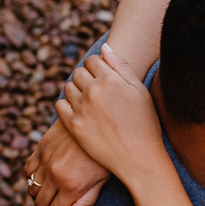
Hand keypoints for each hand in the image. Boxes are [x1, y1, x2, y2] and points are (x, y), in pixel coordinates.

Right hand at [23, 120, 110, 205]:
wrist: (103, 118)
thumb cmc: (110, 154)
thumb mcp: (102, 181)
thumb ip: (85, 204)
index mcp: (71, 186)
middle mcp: (55, 174)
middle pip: (40, 204)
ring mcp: (46, 159)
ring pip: (32, 188)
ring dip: (36, 199)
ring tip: (44, 205)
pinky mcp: (42, 146)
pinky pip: (29, 168)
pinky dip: (31, 179)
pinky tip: (39, 183)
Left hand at [54, 44, 164, 187]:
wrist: (139, 158)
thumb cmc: (145, 124)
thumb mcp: (139, 91)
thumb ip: (121, 66)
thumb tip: (104, 47)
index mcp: (111, 79)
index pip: (92, 60)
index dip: (97, 68)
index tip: (103, 79)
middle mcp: (93, 90)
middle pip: (78, 72)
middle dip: (86, 79)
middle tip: (97, 93)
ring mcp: (81, 108)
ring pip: (68, 87)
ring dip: (76, 92)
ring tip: (90, 104)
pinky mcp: (73, 125)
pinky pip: (60, 105)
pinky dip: (66, 106)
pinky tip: (79, 112)